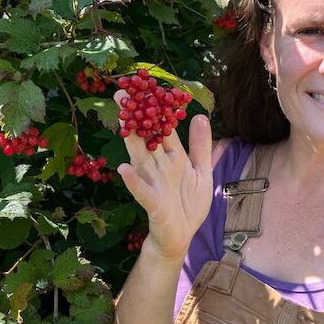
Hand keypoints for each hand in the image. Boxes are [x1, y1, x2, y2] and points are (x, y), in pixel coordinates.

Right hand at [113, 90, 212, 262]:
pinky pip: (142, 190)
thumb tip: (199, 116)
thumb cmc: (189, 204)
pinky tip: (124, 168)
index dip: (156, 108)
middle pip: (145, 137)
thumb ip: (201, 146)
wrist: (182, 236)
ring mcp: (154, 184)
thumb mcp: (202, 171)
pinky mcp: (153, 203)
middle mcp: (159, 166)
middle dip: (135, 116)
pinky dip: (133, 181)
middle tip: (121, 93)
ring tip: (121, 120)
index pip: (162, 128)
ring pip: (140, 157)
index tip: (146, 87)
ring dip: (131, 140)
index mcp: (172, 157)